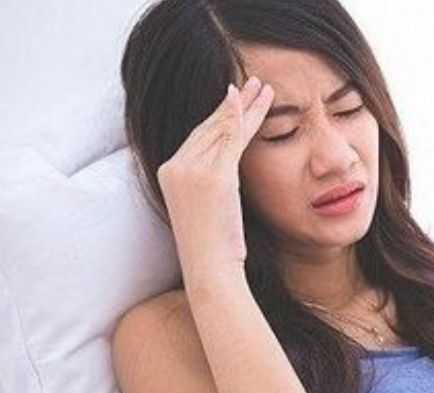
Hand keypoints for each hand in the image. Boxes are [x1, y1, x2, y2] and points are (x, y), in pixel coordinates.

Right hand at [155, 76, 273, 281]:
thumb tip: (225, 173)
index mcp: (169, 172)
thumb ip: (211, 183)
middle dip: (234, 103)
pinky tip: (252, 100)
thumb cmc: (212, 247)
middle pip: (209, 126)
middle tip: (254, 83)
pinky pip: (230, 140)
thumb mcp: (208, 208)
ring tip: (264, 87)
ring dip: (245, 105)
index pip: (198, 135)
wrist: (209, 268)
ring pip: (222, 128)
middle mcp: (174, 166)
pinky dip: (243, 118)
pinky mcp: (213, 177)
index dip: (219, 116)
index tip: (237, 100)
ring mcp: (192, 170)